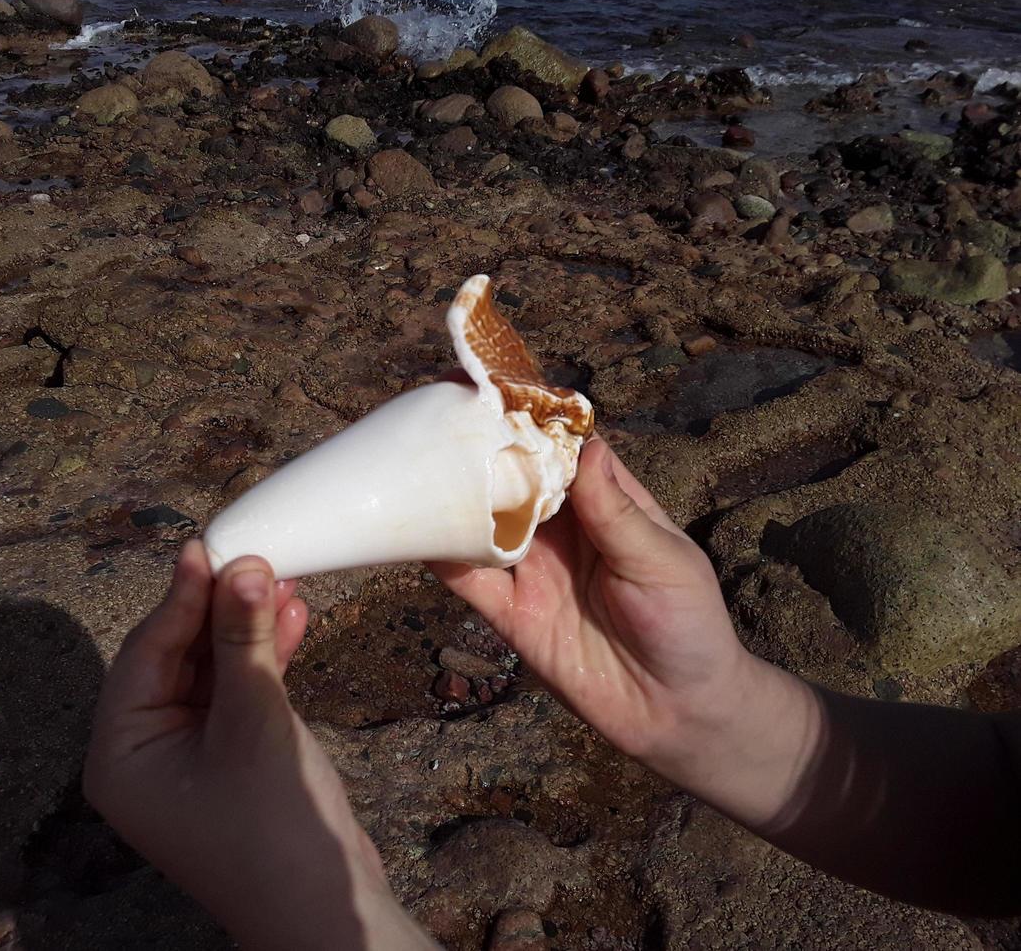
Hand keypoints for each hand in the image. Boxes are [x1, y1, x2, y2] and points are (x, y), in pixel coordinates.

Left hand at [84, 541, 436, 950]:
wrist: (326, 910)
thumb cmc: (274, 828)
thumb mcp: (254, 722)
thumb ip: (243, 640)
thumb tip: (242, 565)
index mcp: (119, 754)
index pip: (144, 653)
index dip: (180, 597)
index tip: (209, 545)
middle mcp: (142, 754)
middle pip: (176, 656)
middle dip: (221, 609)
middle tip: (258, 558)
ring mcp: (186, 757)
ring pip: (211, 670)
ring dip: (249, 628)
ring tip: (286, 580)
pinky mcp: (227, 758)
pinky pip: (236, 693)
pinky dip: (264, 660)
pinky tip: (295, 620)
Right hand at [430, 438, 811, 821]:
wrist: (679, 714)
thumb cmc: (689, 625)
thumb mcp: (662, 562)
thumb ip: (616, 513)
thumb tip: (584, 448)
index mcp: (608, 504)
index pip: (564, 448)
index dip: (532, 417)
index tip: (496, 387)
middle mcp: (564, 530)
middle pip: (513, 478)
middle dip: (480, 447)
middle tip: (437, 412)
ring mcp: (534, 571)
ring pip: (482, 522)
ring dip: (452, 495)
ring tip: (415, 460)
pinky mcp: (512, 615)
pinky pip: (469, 580)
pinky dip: (441, 555)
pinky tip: (414, 529)